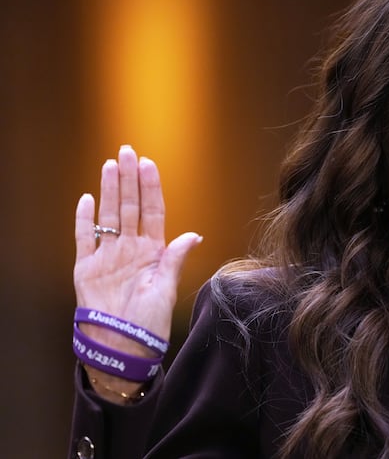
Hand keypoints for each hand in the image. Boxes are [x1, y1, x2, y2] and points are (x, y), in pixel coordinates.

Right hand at [74, 145, 201, 366]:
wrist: (122, 346)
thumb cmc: (149, 322)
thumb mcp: (167, 289)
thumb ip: (176, 259)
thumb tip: (194, 235)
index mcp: (153, 251)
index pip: (152, 211)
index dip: (150, 188)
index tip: (149, 164)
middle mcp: (130, 248)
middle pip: (129, 206)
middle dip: (129, 178)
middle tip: (126, 151)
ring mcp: (108, 256)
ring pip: (109, 215)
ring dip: (109, 190)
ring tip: (110, 165)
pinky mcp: (86, 268)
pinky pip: (84, 238)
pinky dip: (84, 219)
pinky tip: (88, 199)